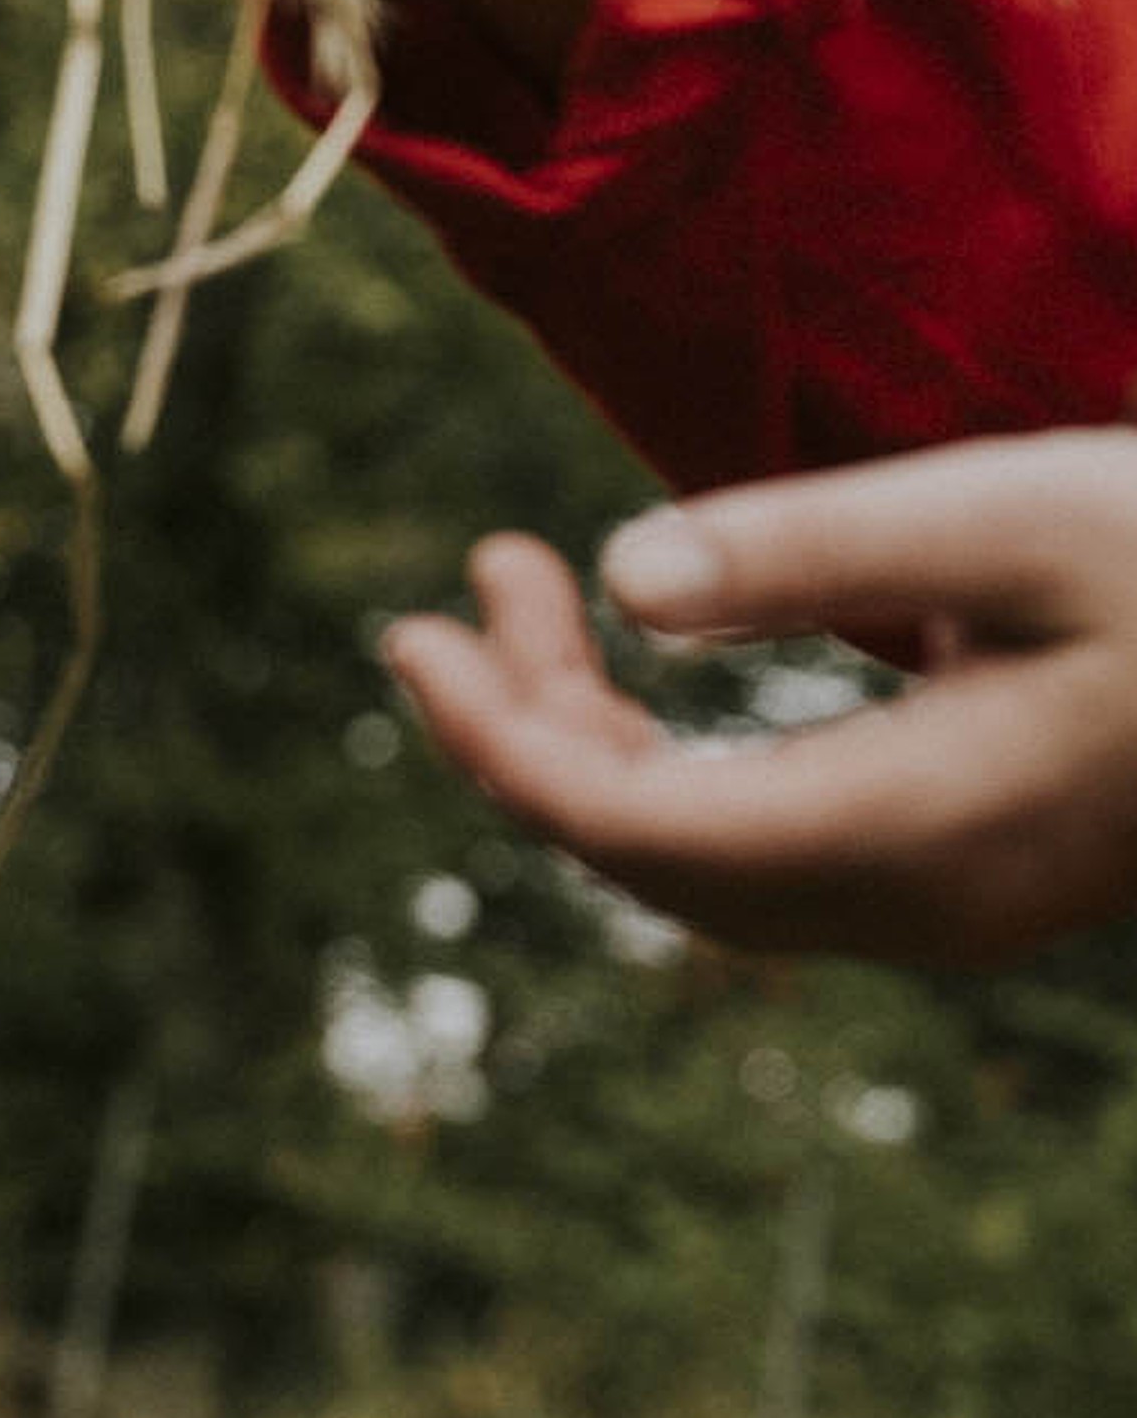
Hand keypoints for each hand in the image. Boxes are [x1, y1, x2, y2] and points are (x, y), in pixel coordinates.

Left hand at [383, 430, 1136, 967]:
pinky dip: (669, 752)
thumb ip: (811, 551)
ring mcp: (949, 898)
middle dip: (522, 729)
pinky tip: (632, 646)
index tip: (411, 632)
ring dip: (588, 732)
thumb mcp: (1006, 517)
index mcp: (918, 831)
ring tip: (516, 583)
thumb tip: (625, 581)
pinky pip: (766, 838)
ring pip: (702, 854)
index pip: (634, 832)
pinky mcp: (966, 860)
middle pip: (650, 855)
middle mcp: (921, 900)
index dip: (499, 744)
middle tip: (449, 594)